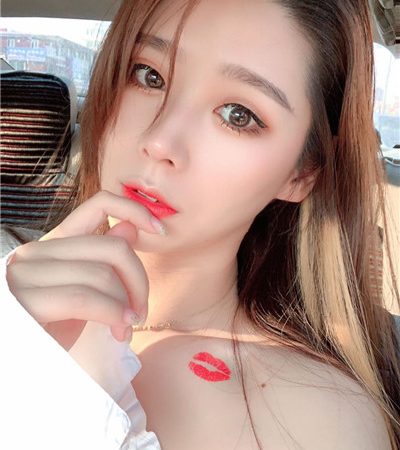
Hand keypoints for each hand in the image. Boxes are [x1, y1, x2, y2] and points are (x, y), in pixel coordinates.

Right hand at [5, 190, 164, 349]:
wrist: (21, 369)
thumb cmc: (52, 330)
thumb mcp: (84, 293)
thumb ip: (103, 262)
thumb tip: (128, 228)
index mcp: (56, 242)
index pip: (100, 203)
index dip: (135, 210)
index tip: (160, 230)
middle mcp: (37, 250)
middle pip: (114, 248)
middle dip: (139, 283)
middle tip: (140, 312)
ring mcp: (26, 273)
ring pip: (102, 274)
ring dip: (126, 306)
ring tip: (125, 329)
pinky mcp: (24, 300)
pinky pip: (84, 297)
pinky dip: (112, 314)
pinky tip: (119, 331)